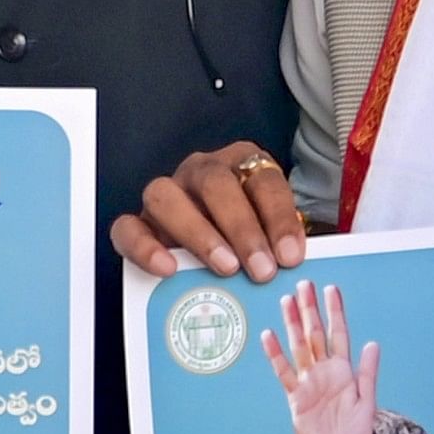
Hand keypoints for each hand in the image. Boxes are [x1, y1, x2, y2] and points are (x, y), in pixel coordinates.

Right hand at [115, 141, 305, 281]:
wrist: (218, 252)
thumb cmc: (252, 242)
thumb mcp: (277, 237)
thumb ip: (287, 244)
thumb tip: (306, 263)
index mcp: (242, 164)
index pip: (263, 179)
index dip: (279, 217)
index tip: (290, 256)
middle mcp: (201, 171)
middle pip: (215, 183)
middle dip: (241, 228)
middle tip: (261, 269)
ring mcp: (166, 194)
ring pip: (167, 197)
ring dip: (198, 234)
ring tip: (224, 268)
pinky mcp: (138, 223)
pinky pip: (128, 227)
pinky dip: (145, 247)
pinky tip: (168, 269)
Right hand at [265, 280, 378, 433]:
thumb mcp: (367, 405)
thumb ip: (367, 374)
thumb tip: (372, 344)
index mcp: (345, 373)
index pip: (339, 335)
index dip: (336, 312)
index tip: (331, 289)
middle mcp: (325, 373)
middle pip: (316, 335)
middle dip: (311, 310)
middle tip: (304, 285)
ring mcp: (309, 384)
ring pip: (299, 347)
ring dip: (294, 324)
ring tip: (288, 301)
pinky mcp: (295, 398)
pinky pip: (284, 372)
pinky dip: (276, 355)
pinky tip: (270, 336)